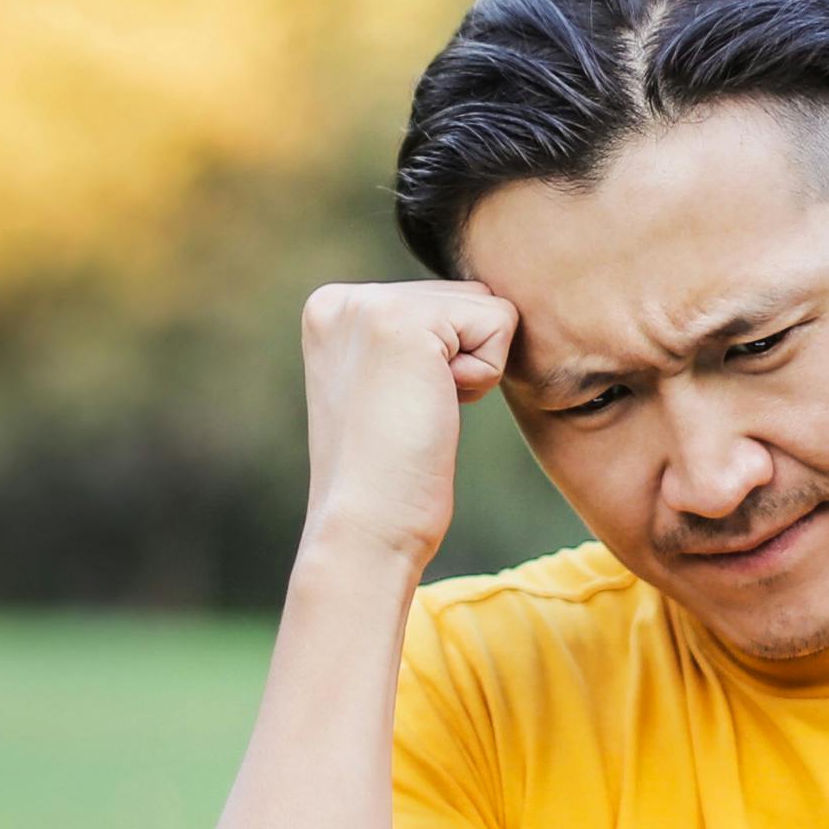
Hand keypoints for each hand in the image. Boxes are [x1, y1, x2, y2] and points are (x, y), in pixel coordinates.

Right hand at [295, 278, 518, 576]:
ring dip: (474, 369)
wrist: (365, 530)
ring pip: (485, 306)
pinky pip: (499, 322)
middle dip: (460, 362)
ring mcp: (368, 305)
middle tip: (410, 416)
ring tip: (418, 412)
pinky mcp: (405, 322)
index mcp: (330, 311)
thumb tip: (476, 303)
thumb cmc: (387, 479)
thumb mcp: (384, 388)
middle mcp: (342, 300)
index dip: (443, 364)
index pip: (438, 301)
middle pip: (464, 297)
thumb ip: (413, 338)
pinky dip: (484, 376)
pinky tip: (434, 408)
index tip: (396, 409)